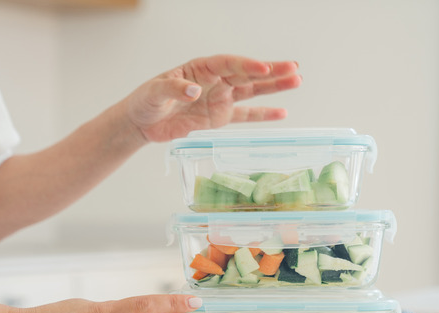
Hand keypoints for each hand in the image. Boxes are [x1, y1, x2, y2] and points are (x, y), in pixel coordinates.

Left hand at [122, 54, 301, 142]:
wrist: (142, 122)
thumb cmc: (146, 101)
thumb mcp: (155, 92)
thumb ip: (174, 89)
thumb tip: (193, 91)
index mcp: (200, 68)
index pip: (228, 64)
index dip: (246, 65)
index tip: (263, 68)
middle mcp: (215, 81)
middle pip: (247, 74)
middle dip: (271, 71)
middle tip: (294, 68)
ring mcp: (220, 99)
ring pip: (252, 91)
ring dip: (274, 87)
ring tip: (296, 80)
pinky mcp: (220, 118)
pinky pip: (245, 115)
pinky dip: (263, 115)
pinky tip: (281, 113)